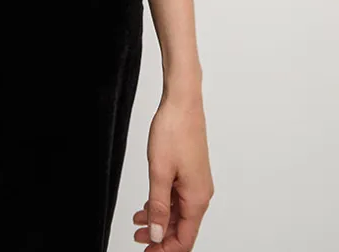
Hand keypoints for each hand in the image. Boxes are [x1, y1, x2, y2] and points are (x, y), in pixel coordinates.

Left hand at [132, 93, 213, 248]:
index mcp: (197, 198)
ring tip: (138, 226)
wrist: (182, 101)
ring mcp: (196, 182)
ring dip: (159, 221)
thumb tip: (158, 235)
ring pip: (178, 213)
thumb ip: (158, 207)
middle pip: (182, 228)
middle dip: (160, 238)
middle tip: (139, 241)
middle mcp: (201, 193)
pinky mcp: (190, 172)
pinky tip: (146, 206)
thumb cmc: (174, 131)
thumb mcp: (159, 172)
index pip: (185, 239)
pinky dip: (162, 204)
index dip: (165, 250)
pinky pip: (177, 197)